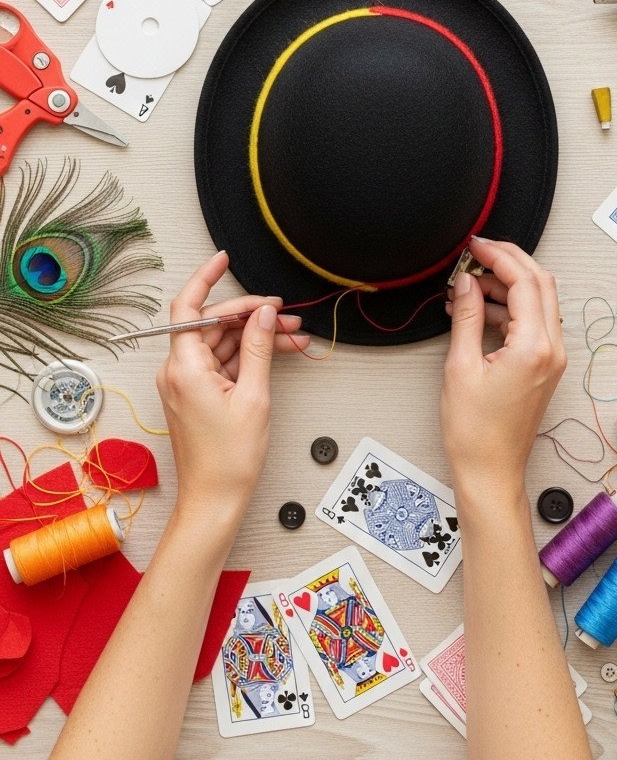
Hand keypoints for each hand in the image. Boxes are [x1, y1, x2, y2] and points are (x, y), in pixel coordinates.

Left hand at [156, 251, 309, 531]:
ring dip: (256, 336)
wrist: (215, 501)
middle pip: (212, 323)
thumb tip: (265, 313)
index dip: (206, 277)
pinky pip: (222, 363)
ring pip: (221, 342)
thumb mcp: (254, 396)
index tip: (224, 259)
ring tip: (295, 335)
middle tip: (288, 314)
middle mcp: (178, 370)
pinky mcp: (196, 395)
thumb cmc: (230, 459)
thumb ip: (259, 347)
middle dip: (251, 314)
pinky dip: (249, 356)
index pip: (189, 306)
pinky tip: (279, 352)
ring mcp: (186, 383)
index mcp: (184, 366)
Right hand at [441, 236, 564, 508]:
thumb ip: (467, 316)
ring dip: (509, 284)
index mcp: (533, 347)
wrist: (490, 470)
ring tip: (470, 286)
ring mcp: (553, 358)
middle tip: (477, 252)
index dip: (498, 256)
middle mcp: (552, 349)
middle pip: (541, 283)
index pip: (524, 281)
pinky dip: (512, 306)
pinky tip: (481, 309)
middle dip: (509, 260)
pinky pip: (535, 321)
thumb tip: (467, 281)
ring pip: (540, 300)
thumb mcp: (460, 366)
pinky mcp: (546, 366)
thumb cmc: (474, 431)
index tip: (474, 245)